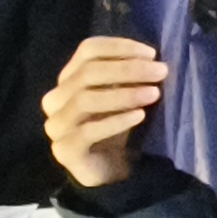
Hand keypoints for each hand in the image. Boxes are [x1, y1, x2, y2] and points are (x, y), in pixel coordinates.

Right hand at [42, 34, 167, 190]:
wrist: (110, 170)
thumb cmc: (119, 126)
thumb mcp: (126, 95)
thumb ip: (131, 76)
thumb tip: (154, 58)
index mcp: (69, 79)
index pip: (87, 50)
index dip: (119, 47)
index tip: (152, 53)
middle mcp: (56, 99)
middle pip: (88, 73)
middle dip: (128, 69)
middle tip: (160, 72)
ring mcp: (56, 125)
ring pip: (85, 100)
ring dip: (123, 94)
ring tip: (154, 93)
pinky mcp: (64, 150)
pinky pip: (87, 131)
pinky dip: (116, 121)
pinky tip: (139, 116)